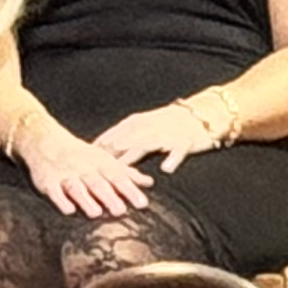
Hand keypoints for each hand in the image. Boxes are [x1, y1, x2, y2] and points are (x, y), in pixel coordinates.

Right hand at [18, 112, 155, 217]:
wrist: (45, 140)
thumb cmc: (81, 155)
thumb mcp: (104, 160)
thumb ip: (127, 174)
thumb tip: (150, 183)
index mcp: (100, 164)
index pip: (118, 177)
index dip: (130, 190)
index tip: (142, 204)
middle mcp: (84, 169)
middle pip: (97, 183)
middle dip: (109, 197)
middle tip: (121, 211)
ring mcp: (65, 175)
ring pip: (76, 188)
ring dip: (86, 200)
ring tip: (96, 213)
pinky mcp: (48, 182)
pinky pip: (54, 191)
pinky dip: (61, 200)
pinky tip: (69, 210)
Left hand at [97, 93, 236, 170]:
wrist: (204, 113)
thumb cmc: (172, 123)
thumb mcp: (145, 125)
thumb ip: (126, 136)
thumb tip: (101, 148)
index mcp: (137, 123)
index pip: (112, 136)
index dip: (97, 149)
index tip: (82, 163)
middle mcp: (149, 127)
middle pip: (124, 142)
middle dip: (108, 157)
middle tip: (94, 173)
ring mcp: (167, 134)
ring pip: (146, 146)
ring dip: (133, 158)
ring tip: (123, 171)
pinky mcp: (185, 142)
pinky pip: (178, 151)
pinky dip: (171, 159)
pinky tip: (166, 169)